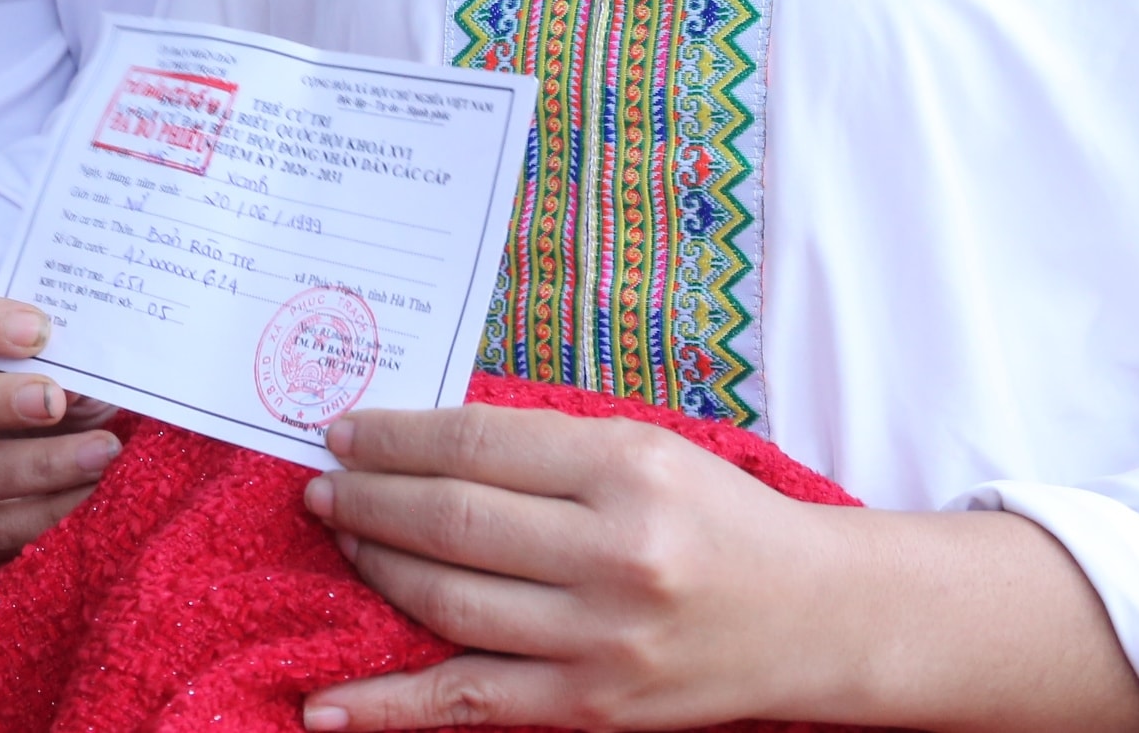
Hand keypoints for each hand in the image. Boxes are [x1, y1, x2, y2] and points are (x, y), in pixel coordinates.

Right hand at [0, 283, 120, 564]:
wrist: (59, 446)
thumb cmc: (55, 382)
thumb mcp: (63, 359)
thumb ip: (71, 358)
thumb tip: (82, 385)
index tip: (38, 330)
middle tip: (55, 400)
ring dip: (36, 465)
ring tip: (100, 453)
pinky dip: (46, 513)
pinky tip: (91, 492)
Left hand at [296, 407, 1138, 732]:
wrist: (815, 616)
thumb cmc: (718, 518)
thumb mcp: (643, 449)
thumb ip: (540, 448)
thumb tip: (416, 442)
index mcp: (627, 469)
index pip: (474, 446)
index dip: (394, 439)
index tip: (344, 433)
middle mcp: (614, 553)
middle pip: (451, 522)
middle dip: (369, 500)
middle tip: (323, 487)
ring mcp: (601, 639)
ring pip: (447, 603)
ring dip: (374, 569)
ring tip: (342, 539)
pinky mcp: (592, 707)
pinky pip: (466, 704)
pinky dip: (386, 708)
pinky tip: (326, 705)